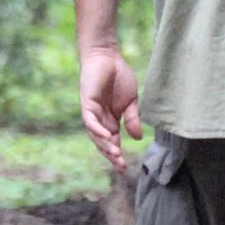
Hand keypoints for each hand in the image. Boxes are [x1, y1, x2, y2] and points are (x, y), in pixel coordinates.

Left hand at [79, 46, 144, 173]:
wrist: (108, 57)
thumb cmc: (119, 77)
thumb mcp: (131, 102)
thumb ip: (133, 119)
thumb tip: (137, 138)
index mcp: (110, 121)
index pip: (112, 142)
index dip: (117, 155)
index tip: (125, 167)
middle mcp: (99, 120)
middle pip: (103, 142)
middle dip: (111, 155)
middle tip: (121, 165)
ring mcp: (92, 112)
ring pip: (95, 134)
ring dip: (105, 145)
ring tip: (116, 154)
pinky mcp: (87, 103)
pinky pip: (90, 120)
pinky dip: (97, 129)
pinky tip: (107, 137)